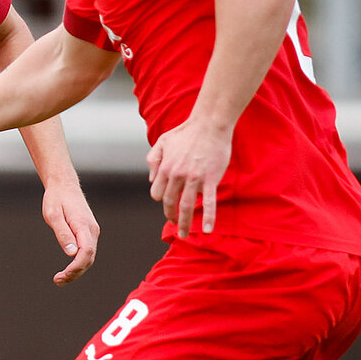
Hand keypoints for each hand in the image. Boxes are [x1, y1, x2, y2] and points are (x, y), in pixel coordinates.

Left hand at [41, 179, 98, 284]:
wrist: (64, 185)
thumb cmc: (56, 199)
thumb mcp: (53, 215)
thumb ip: (62, 234)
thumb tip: (70, 253)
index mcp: (83, 226)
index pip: (86, 252)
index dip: (76, 267)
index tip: (63, 275)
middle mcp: (91, 230)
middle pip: (88, 258)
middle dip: (75, 273)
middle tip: (58, 280)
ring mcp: (91, 232)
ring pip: (88, 257)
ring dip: (76, 270)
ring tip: (59, 279)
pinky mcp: (88, 233)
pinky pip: (86, 252)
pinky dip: (78, 263)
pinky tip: (67, 270)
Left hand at [146, 119, 231, 236]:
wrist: (209, 125)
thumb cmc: (186, 132)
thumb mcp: (162, 142)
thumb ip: (153, 160)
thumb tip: (151, 179)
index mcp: (165, 168)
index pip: (157, 193)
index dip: (162, 200)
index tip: (169, 203)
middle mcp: (176, 175)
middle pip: (169, 202)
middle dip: (171, 216)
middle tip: (175, 225)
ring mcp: (193, 178)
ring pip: (186, 206)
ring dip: (184, 223)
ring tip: (185, 234)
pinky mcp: (209, 179)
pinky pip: (208, 202)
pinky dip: (208, 217)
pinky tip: (207, 230)